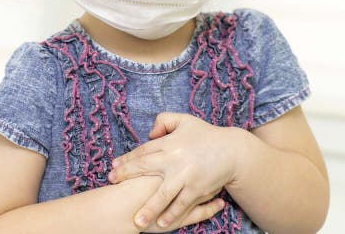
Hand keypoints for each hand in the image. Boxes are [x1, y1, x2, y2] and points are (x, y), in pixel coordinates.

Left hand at [107, 112, 241, 230]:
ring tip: (137, 221)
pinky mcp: (197, 189)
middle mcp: (175, 159)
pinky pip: (181, 205)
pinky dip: (171, 215)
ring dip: (149, 208)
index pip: (143, 151)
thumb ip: (163, 121)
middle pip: (145, 168)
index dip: (127, 160)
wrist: (232, 151)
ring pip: (163, 195)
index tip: (114, 167)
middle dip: (126, 176)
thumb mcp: (184, 120)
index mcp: (170, 143)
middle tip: (112, 183)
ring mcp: (186, 176)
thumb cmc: (206, 135)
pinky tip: (161, 224)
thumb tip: (149, 134)